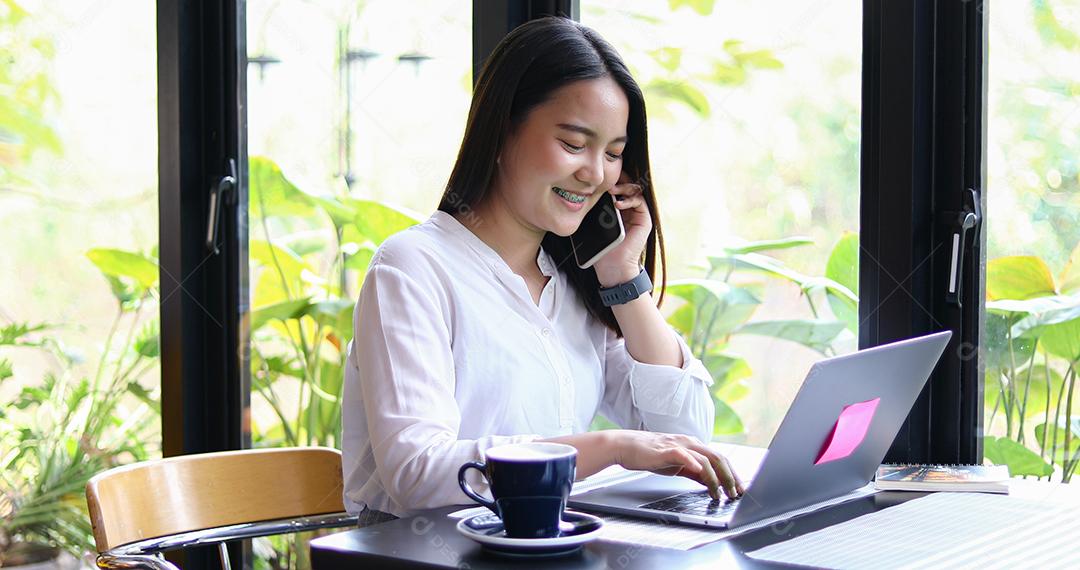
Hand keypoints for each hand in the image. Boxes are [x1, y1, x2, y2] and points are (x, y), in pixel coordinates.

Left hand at [592, 171, 650, 286]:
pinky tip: (618, 204)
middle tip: (607, 180)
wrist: (613, 266)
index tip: (598, 177)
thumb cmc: (601, 248)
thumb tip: (582, 193)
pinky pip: (640, 201)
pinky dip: (630, 199)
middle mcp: (628, 209)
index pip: (615, 187)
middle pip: (626, 184)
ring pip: (635, 190)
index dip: (609, 179)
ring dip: (624, 186)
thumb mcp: (594, 224)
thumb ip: (593, 209)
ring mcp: (637, 214)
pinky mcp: (644, 220)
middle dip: (617, 179)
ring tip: (612, 190)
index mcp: (616, 209)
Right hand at [609, 430, 743, 499]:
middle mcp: (689, 443)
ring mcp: (678, 445)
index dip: (732, 474)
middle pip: (718, 458)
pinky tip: (700, 471)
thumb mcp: (677, 465)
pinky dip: (693, 462)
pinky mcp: (665, 449)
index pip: (720, 459)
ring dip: (715, 477)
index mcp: (693, 446)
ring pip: (704, 458)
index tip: (739, 490)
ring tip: (720, 492)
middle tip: (735, 494)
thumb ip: (693, 471)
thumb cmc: (649, 455)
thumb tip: (710, 482)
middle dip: (730, 477)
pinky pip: (682, 454)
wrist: (626, 446)